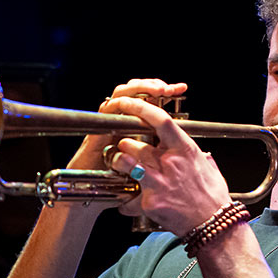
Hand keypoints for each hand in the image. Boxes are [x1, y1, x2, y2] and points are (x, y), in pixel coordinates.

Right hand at [65, 79, 186, 171]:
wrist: (89, 194)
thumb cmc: (115, 181)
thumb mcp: (146, 164)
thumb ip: (159, 151)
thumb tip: (188, 145)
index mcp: (134, 124)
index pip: (150, 98)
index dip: (165, 90)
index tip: (181, 88)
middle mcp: (121, 118)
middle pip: (136, 90)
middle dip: (153, 84)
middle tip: (169, 87)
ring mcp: (108, 121)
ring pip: (121, 93)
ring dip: (140, 88)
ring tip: (158, 90)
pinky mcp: (98, 128)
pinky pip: (108, 109)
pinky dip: (121, 102)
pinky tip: (135, 103)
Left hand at [101, 80, 231, 236]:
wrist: (213, 225)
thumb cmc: (213, 197)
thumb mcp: (208, 167)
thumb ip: (198, 155)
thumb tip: (198, 152)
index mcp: (184, 149)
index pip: (160, 119)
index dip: (141, 107)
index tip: (128, 102)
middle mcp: (169, 162)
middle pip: (133, 142)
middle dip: (124, 143)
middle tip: (124, 146)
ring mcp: (158, 181)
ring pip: (124, 161)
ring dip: (118, 162)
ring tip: (120, 166)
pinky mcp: (150, 202)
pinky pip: (128, 197)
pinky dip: (125, 201)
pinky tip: (128, 203)